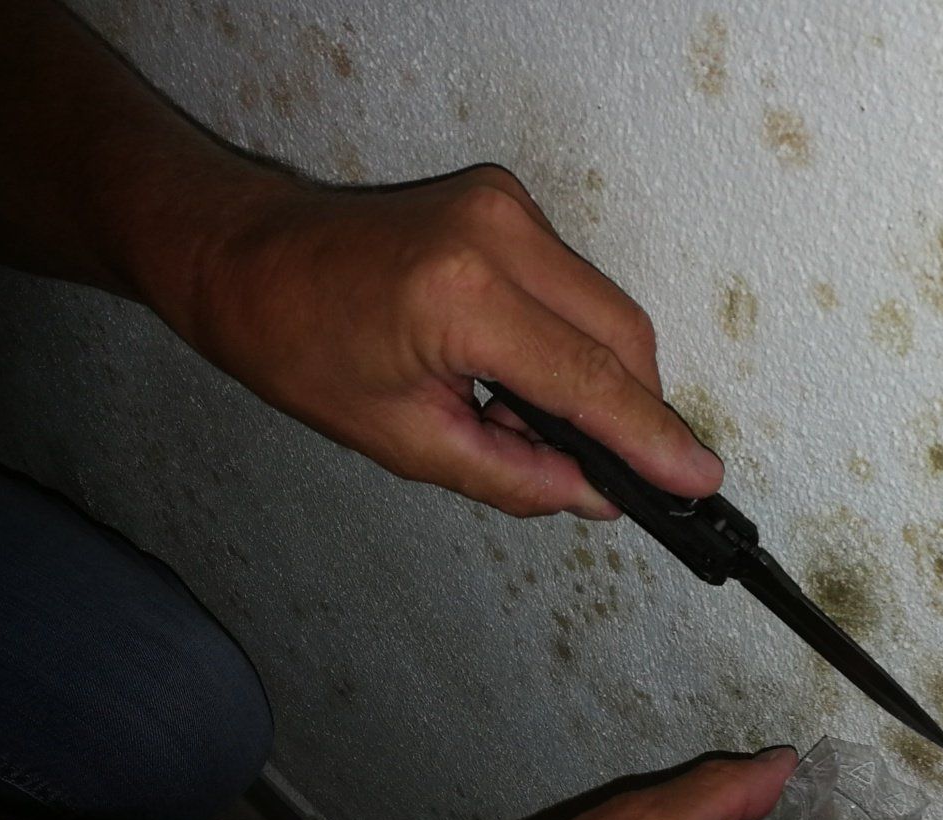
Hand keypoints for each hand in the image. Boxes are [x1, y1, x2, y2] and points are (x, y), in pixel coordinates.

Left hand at [143, 162, 722, 518]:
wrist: (245, 259)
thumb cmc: (297, 344)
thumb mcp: (403, 439)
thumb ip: (511, 474)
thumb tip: (592, 493)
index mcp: (461, 295)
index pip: (590, 380)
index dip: (651, 438)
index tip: (697, 479)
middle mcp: (495, 233)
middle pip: (622, 335)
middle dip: (629, 410)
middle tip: (606, 473)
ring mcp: (504, 205)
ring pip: (603, 310)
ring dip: (590, 379)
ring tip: (513, 421)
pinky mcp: (504, 201)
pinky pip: (571, 286)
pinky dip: (564, 341)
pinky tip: (507, 378)